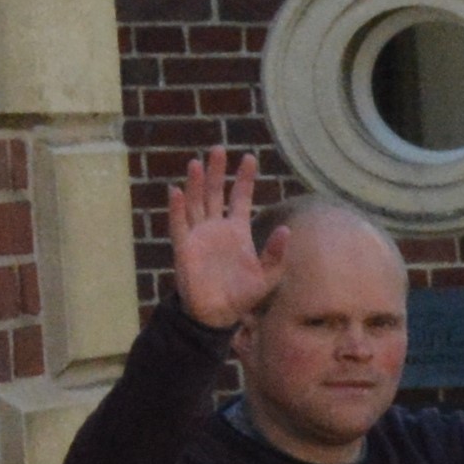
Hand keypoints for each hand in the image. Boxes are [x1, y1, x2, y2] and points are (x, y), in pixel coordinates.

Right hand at [165, 148, 269, 330]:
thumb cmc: (243, 294)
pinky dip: (177, 208)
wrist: (218, 313)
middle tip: (219, 149)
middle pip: (215, 192)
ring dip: (195, 183)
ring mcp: (198, 235)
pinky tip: (176, 191)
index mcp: (238, 230)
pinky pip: (179, 224)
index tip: (249, 158)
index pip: (240, 197)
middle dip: (216, 171)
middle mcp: (216, 227)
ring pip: (195, 202)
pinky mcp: (183, 247)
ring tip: (197, 163)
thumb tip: (286, 230)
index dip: (244, 178)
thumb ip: (276, 253)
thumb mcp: (268, 275)